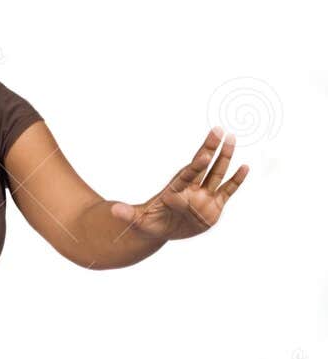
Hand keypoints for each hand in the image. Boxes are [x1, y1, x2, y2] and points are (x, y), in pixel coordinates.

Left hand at [110, 126, 248, 241]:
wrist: (160, 227)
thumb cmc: (149, 222)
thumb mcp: (137, 221)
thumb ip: (128, 215)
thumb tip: (112, 210)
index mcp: (176, 190)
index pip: (188, 174)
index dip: (196, 164)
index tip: (203, 154)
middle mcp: (192, 188)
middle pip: (204, 166)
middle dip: (211, 149)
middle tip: (219, 131)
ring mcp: (203, 195)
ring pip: (217, 174)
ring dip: (225, 157)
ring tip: (232, 139)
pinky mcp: (213, 205)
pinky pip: (227, 191)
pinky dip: (236, 181)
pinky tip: (246, 167)